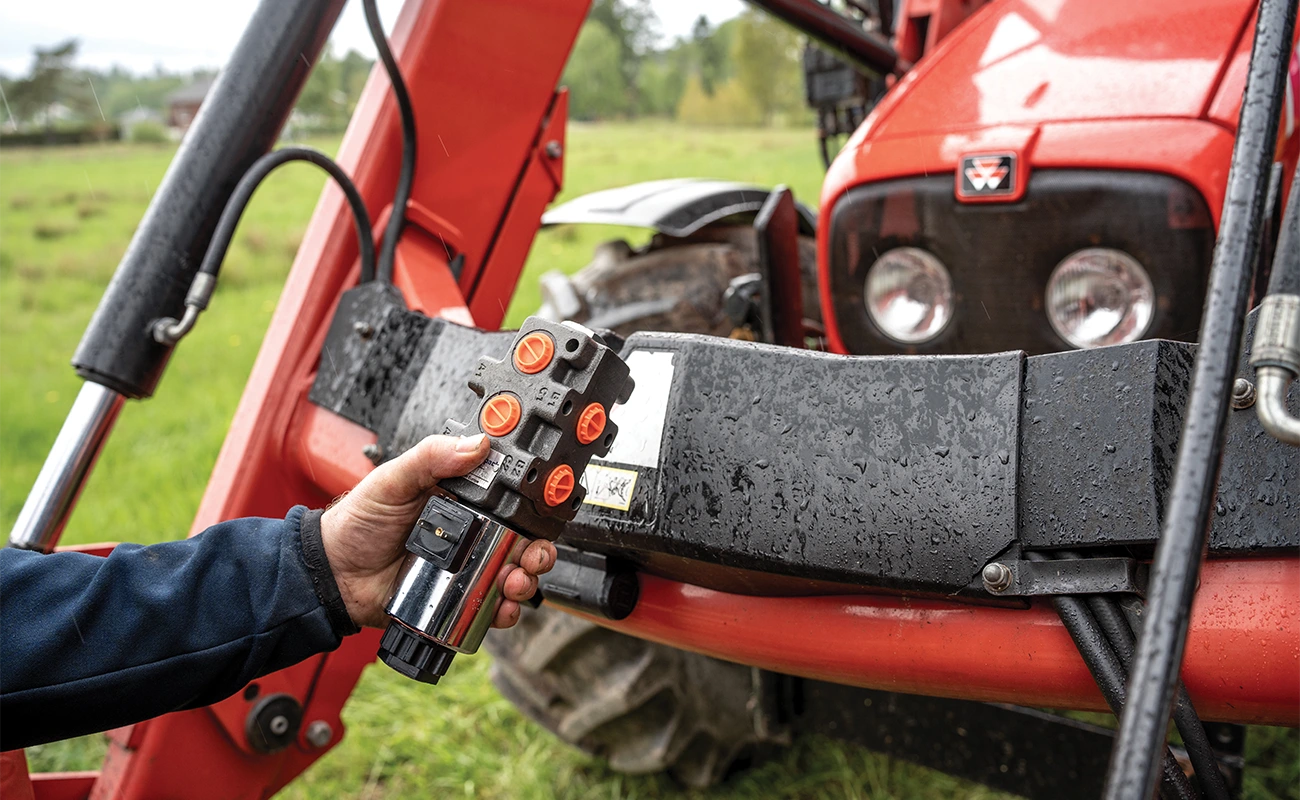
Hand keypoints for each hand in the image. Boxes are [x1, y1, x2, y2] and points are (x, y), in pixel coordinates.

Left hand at [320, 433, 556, 628]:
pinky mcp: (457, 597)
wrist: (332, 575)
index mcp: (462, 499)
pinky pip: (491, 606)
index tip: (543, 511)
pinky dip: (506, 611)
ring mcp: (466, 566)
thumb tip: (477, 444)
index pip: (510, 499)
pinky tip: (503, 607)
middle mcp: (471, 532)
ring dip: (526, 580)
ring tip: (514, 583)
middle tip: (531, 556)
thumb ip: (431, 457)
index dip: (533, 507)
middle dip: (538, 551)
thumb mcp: (393, 479)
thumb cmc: (357, 523)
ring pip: (514, 574)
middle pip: (523, 540)